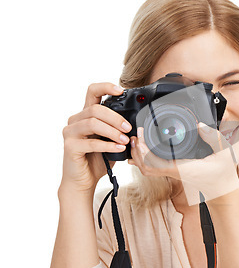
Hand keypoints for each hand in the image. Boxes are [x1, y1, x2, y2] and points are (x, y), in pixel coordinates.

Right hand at [60, 83, 131, 197]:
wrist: (83, 180)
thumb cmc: (97, 159)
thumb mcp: (112, 140)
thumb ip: (119, 129)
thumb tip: (138, 123)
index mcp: (86, 115)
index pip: (92, 91)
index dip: (106, 87)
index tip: (121, 90)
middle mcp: (76, 120)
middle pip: (95, 109)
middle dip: (115, 117)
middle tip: (129, 128)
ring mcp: (70, 133)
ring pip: (92, 123)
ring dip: (112, 131)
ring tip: (125, 139)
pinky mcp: (70, 147)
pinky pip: (90, 142)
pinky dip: (107, 145)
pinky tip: (119, 148)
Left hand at [128, 122, 238, 204]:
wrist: (223, 189)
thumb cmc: (224, 173)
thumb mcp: (224, 152)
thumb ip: (213, 138)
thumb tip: (200, 125)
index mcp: (183, 168)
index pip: (155, 163)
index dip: (143, 151)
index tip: (141, 135)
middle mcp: (174, 172)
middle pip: (146, 167)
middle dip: (136, 151)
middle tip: (136, 134)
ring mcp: (172, 173)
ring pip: (147, 169)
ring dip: (138, 155)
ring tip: (137, 139)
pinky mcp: (173, 172)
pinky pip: (153, 168)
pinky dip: (144, 159)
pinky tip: (141, 150)